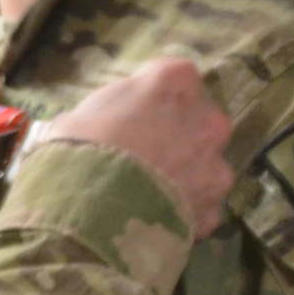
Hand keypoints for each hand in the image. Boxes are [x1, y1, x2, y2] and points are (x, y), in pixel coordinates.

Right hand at [45, 57, 232, 236]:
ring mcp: (215, 166)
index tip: (136, 109)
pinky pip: (201, 205)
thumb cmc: (78, 152)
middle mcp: (206, 118)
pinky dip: (183, 210)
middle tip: (145, 151)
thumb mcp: (79, 116)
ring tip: (151, 192)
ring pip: (205, 164)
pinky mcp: (213, 209)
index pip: (175, 75)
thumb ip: (110, 112)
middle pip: (199, 118)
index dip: (154, 94)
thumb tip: (107, 125)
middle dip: (178, 132)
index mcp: (173, 83)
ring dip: (186, 173)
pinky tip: (155, 218)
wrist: (91, 215)